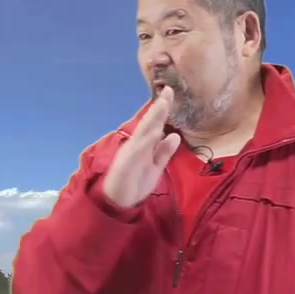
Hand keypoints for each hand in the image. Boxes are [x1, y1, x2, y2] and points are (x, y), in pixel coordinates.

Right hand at [102, 86, 181, 206]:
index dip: (163, 109)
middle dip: (158, 107)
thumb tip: (175, 135)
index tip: (171, 93)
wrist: (119, 202)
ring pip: (143, 132)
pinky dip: (146, 141)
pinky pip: (137, 151)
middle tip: (168, 91)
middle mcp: (136, 145)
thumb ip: (164, 152)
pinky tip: (154, 132)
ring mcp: (130, 153)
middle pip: (149, 123)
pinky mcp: (125, 163)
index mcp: (144, 145)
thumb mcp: (156, 167)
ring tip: (162, 104)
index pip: (155, 124)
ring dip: (152, 118)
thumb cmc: (136, 184)